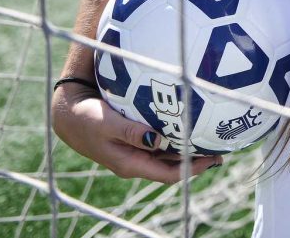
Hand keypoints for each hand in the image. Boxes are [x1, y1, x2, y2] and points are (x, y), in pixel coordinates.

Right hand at [51, 84, 220, 182]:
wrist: (69, 115)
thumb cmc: (87, 119)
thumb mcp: (108, 124)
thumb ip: (132, 132)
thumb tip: (158, 140)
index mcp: (130, 164)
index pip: (168, 174)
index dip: (192, 169)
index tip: (213, 159)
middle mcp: (136, 161)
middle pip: (172, 167)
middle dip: (196, 161)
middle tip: (220, 149)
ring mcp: (135, 152)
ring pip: (168, 157)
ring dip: (188, 150)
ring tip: (211, 139)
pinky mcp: (135, 141)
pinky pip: (160, 145)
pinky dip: (176, 140)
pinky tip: (188, 128)